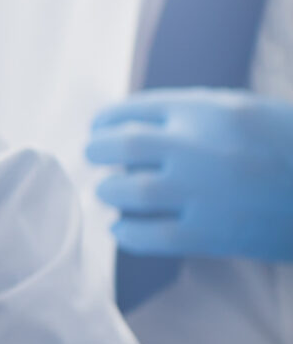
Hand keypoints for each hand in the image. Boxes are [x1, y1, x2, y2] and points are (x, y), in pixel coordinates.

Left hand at [86, 90, 292, 261]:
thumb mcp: (250, 113)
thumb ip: (199, 115)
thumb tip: (141, 126)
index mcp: (212, 110)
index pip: (136, 108)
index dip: (108, 119)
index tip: (99, 126)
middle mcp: (199, 147)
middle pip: (119, 145)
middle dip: (98, 150)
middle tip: (94, 156)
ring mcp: (202, 192)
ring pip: (124, 190)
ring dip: (109, 190)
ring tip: (109, 191)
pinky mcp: (210, 234)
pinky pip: (146, 234)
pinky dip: (125, 230)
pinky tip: (122, 226)